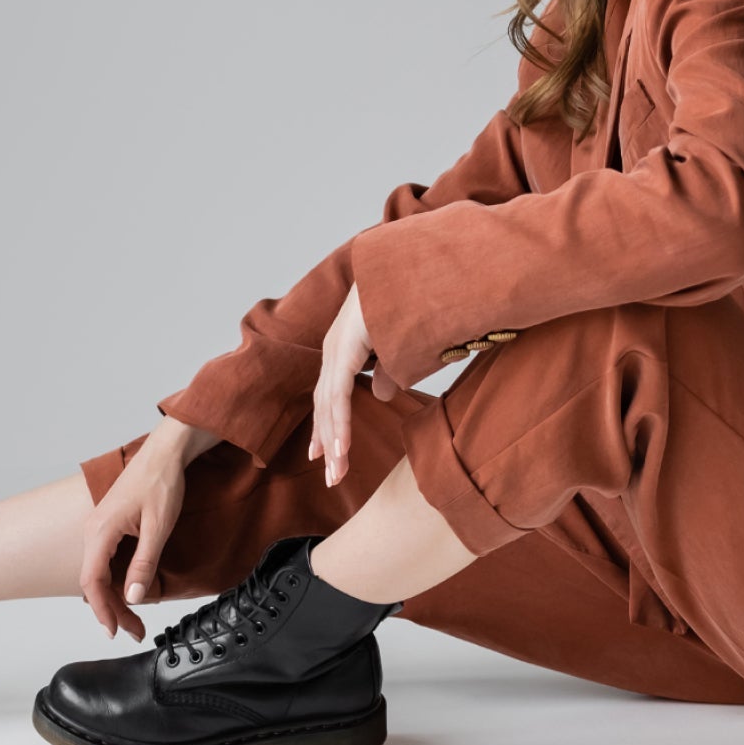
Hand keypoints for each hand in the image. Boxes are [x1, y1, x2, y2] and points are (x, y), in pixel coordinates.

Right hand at [79, 427, 201, 642]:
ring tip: (134, 619)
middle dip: (112, 610)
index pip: (92, 581)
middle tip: (134, 631)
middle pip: (95, 582)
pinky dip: (116, 581)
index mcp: (101, 532)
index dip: (102, 610)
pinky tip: (130, 591)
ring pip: (100, 573)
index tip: (115, 631)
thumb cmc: (161, 483)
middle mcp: (93, 531)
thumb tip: (133, 597)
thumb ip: (144, 563)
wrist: (165, 452)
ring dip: (115, 597)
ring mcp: (100, 528)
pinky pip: (106, 561)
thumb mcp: (158, 527)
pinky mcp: (109, 526)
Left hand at [308, 282, 400, 486]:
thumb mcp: (402, 349)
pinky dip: (338, 424)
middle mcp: (334, 348)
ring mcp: (337, 347)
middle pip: (324, 406)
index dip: (328, 428)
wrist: (418, 267)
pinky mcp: (345, 347)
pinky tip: (341, 448)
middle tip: (332, 477)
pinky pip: (337, 394)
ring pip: (328, 405)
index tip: (327, 456)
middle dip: (328, 444)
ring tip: (336, 473)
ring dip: (333, 442)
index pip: (330, 396)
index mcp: (345, 347)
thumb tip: (379, 395)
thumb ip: (389, 372)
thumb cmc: (414, 301)